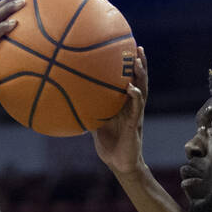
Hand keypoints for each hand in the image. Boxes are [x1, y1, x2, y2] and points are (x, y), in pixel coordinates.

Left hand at [92, 46, 147, 173]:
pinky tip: (131, 88)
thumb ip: (87, 112)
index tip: (127, 49)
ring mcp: (135, 114)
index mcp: (124, 105)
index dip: (130, 67)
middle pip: (140, 80)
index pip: (129, 81)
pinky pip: (136, 108)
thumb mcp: (95, 125)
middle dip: (140, 64)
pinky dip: (135, 96)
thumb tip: (69, 102)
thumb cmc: (108, 145)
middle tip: (138, 46)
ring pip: (142, 90)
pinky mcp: (135, 124)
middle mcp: (132, 106)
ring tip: (137, 61)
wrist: (119, 164)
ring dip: (141, 75)